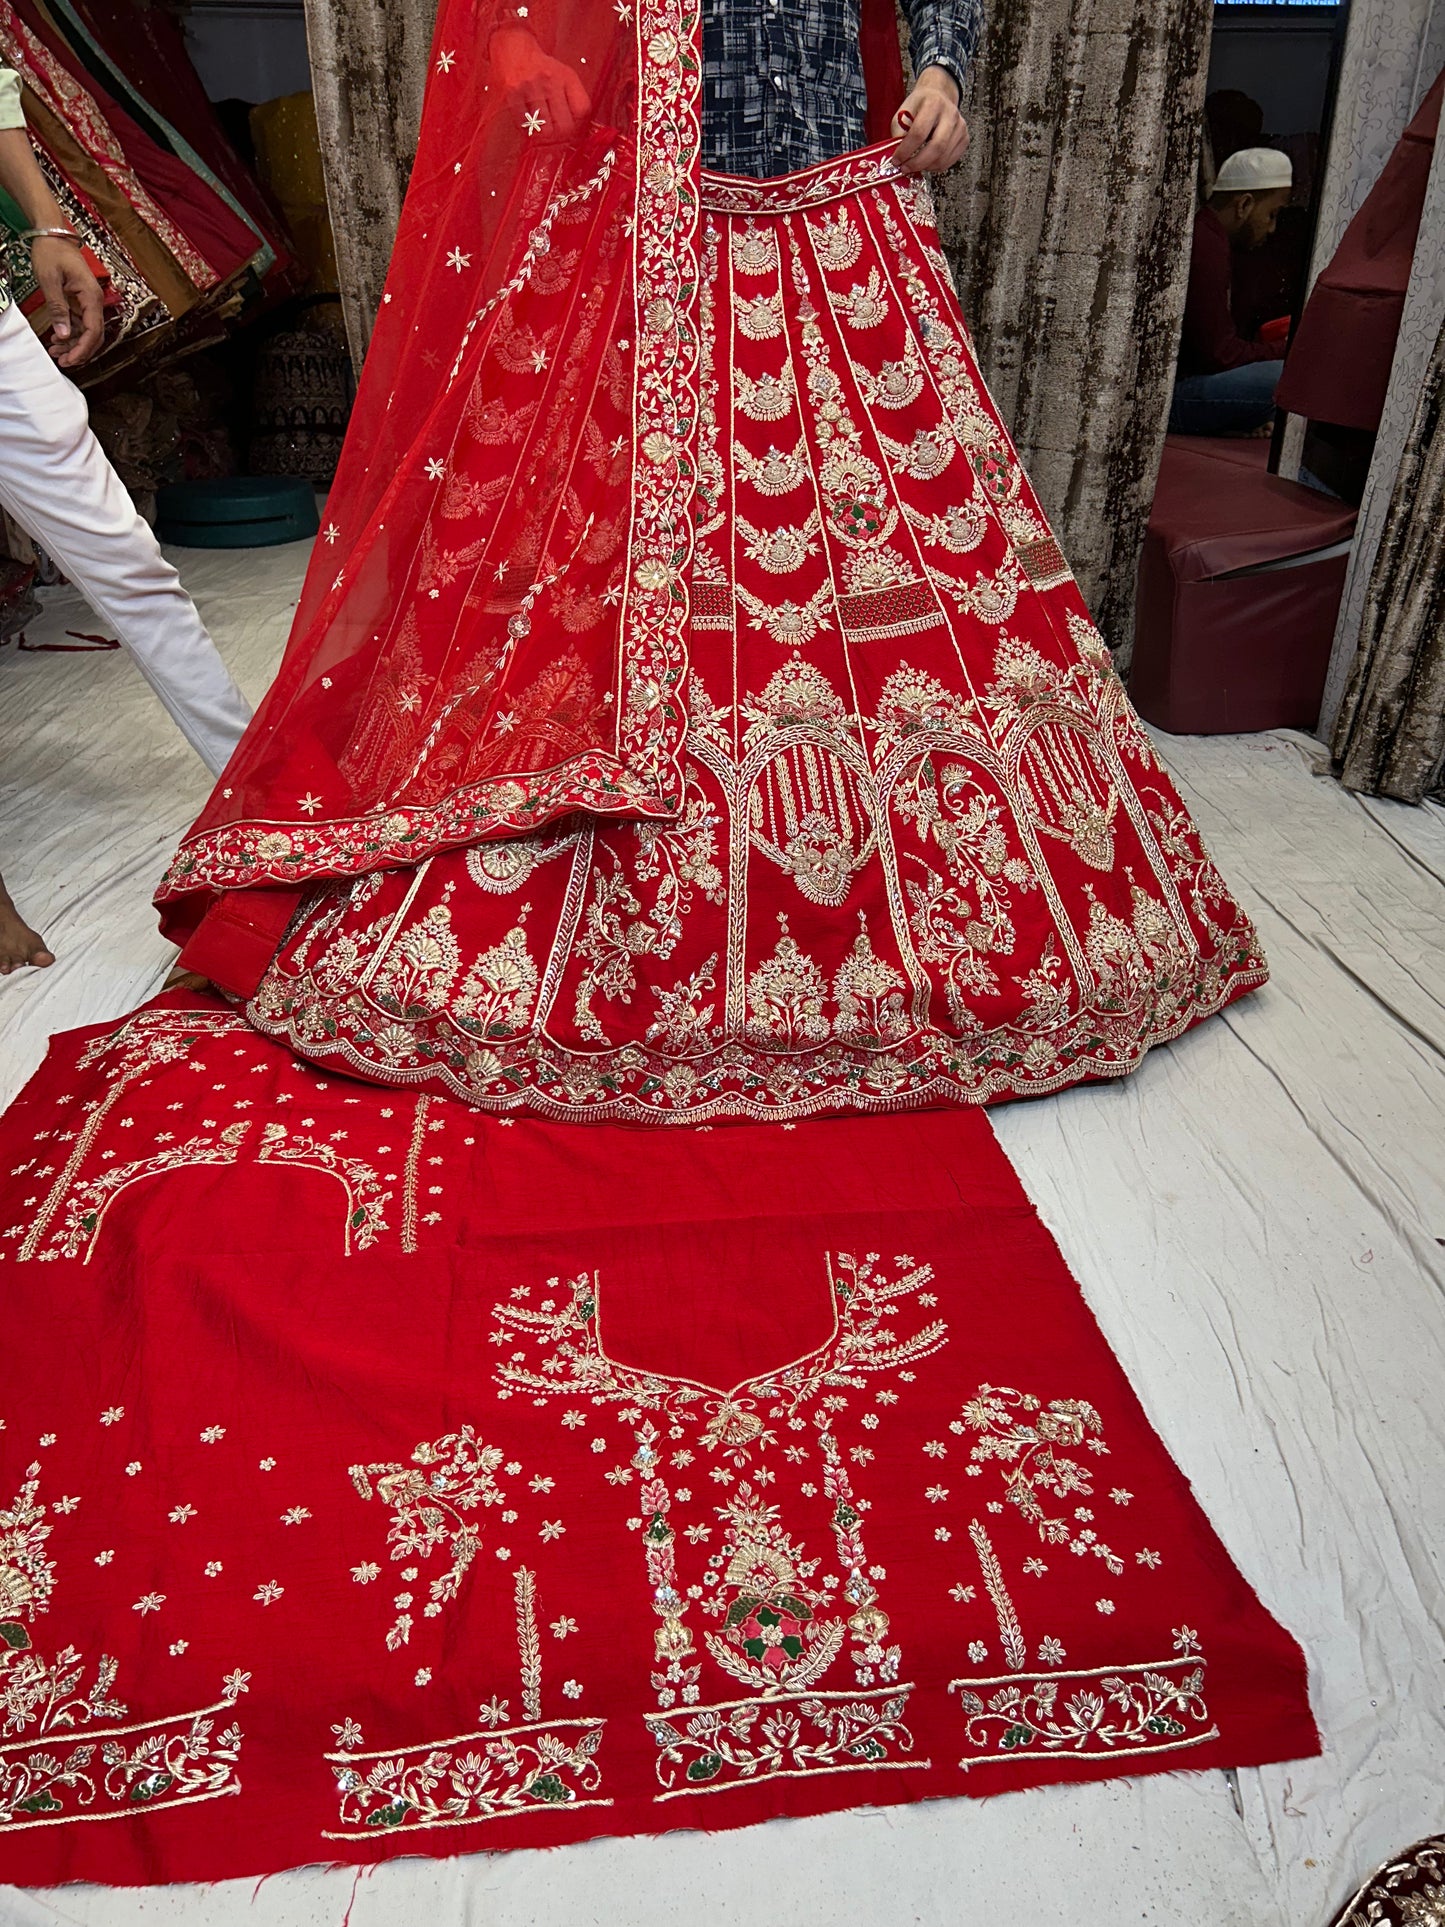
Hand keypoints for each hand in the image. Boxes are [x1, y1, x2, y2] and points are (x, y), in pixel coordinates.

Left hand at [31, 237, 104, 367]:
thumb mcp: (50, 280)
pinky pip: (80, 323)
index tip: (71, 360)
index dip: (83, 349)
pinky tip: (57, 338)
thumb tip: (64, 333)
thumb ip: (58, 308)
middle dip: (79, 351)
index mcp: (91, 296)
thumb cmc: (52, 251)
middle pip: (94, 336)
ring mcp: (88, 302)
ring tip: (56, 351)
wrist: (52, 235)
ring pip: (87, 332)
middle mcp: (94, 301)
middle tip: (62, 361)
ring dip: (73, 344)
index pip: (93, 331)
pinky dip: (70, 333)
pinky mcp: (81, 301)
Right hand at [490, 27, 591, 140]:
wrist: (513, 46)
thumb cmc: (539, 66)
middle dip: (561, 135)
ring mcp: (531, 88)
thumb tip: (580, 130)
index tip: (574, 131)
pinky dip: (525, 129)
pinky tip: (526, 121)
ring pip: (545, 130)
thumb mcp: (563, 75)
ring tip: (540, 126)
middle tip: (555, 134)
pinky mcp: (512, 95)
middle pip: (564, 126)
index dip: (579, 126)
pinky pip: (523, 126)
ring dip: (542, 134)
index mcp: (566, 77)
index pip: (582, 110)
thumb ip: (574, 99)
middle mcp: (550, 81)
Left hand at [892, 65, 969, 173]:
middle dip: (918, 163)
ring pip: (944, 157)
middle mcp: (950, 114)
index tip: (896, 160)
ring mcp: (960, 126)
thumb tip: (897, 157)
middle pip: (937, 147)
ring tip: (914, 166)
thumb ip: (899, 132)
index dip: (906, 150)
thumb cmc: (919, 105)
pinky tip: (926, 163)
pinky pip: (950, 161)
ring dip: (926, 167)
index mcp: (933, 103)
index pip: (919, 132)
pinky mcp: (964, 138)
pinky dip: (936, 167)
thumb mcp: (904, 112)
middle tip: (905, 169)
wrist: (938, 96)